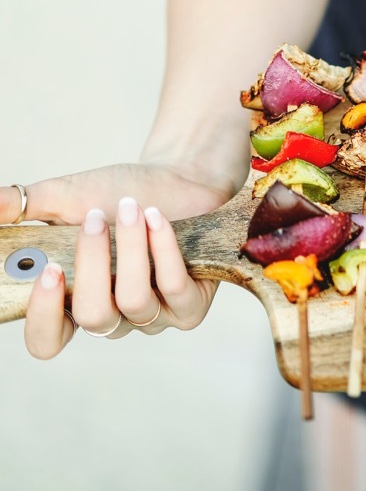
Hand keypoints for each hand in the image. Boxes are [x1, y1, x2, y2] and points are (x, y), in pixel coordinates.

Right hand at [5, 163, 238, 359]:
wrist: (178, 177)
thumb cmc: (118, 192)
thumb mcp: (66, 196)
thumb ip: (21, 206)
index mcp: (73, 301)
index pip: (47, 341)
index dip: (43, 318)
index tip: (50, 271)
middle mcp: (113, 317)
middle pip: (92, 316)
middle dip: (93, 262)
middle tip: (97, 217)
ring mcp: (153, 317)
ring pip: (134, 302)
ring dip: (132, 248)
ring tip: (133, 208)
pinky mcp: (191, 305)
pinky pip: (174, 289)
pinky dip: (163, 249)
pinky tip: (157, 219)